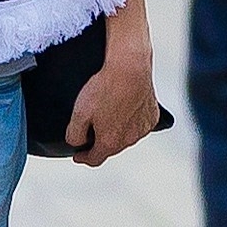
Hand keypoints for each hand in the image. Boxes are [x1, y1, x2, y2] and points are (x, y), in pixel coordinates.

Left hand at [63, 35, 161, 167]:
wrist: (130, 67)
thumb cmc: (107, 87)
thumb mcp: (79, 112)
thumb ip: (74, 135)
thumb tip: (76, 143)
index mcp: (110, 142)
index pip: (94, 159)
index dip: (83, 158)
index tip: (78, 155)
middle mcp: (128, 139)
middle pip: (111, 148)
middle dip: (100, 141)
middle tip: (91, 129)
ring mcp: (142, 128)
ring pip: (126, 136)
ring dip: (117, 130)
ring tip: (108, 112)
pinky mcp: (152, 115)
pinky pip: (138, 123)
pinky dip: (131, 119)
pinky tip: (123, 105)